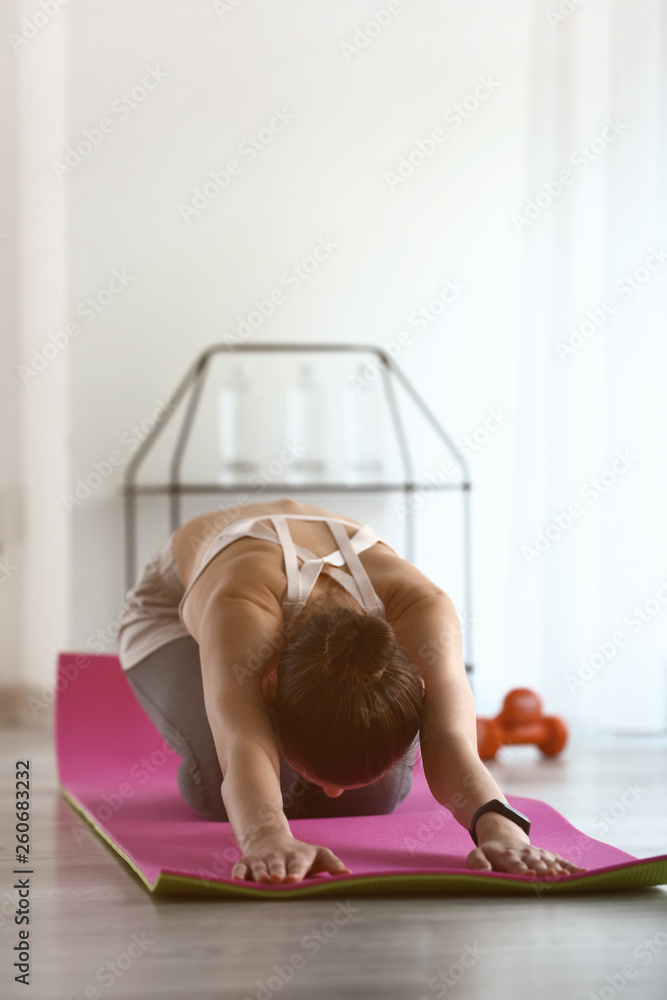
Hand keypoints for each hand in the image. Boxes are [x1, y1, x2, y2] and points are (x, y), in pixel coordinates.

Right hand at [231, 833, 351, 883]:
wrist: (271, 838)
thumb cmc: (300, 853)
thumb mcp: (319, 854)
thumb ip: (334, 864)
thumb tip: (350, 876)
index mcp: (297, 857)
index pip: (297, 865)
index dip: (296, 872)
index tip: (294, 880)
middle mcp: (278, 858)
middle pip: (277, 866)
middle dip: (277, 873)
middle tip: (278, 881)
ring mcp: (261, 860)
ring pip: (259, 867)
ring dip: (260, 874)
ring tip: (262, 882)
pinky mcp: (246, 862)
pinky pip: (240, 867)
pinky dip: (238, 873)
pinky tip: (237, 882)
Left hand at [467, 836, 586, 876]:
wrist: (503, 834)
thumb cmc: (490, 852)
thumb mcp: (477, 854)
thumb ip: (478, 863)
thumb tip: (482, 874)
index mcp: (509, 856)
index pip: (517, 865)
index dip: (523, 871)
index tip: (530, 876)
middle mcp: (526, 855)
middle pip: (537, 866)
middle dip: (545, 873)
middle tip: (555, 880)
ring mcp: (539, 855)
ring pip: (551, 864)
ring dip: (560, 871)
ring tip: (570, 878)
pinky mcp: (549, 856)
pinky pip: (563, 861)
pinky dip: (573, 868)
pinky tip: (586, 874)